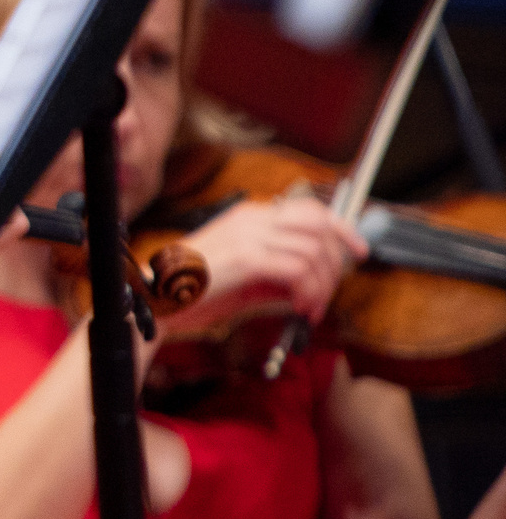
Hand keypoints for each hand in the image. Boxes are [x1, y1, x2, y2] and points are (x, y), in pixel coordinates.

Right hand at [178, 191, 366, 328]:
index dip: (342, 228)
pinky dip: (309, 292)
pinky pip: (298, 269)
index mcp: (250, 217)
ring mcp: (247, 236)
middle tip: (330, 291)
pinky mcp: (245, 258)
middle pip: (319, 224)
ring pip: (313, 249)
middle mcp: (251, 219)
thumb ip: (280, 271)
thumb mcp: (246, 275)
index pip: (310, 210)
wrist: (160, 299)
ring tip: (311, 306)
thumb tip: (317, 281)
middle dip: (336, 260)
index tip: (358, 251)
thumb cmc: (197, 290)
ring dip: (322, 284)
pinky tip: (300, 308)